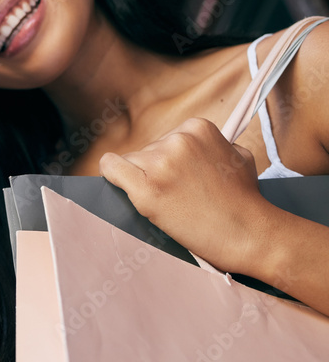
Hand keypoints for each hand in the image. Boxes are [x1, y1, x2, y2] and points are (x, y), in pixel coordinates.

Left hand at [99, 117, 269, 273]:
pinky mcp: (147, 188)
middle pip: (146, 151)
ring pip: (131, 163)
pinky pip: (111, 168)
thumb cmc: (244, 199)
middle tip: (180, 196)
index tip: (183, 180)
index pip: (164, 140)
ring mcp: (161, 163)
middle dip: (156, 172)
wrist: (249, 234)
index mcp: (197, 127)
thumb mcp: (236, 155)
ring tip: (170, 201)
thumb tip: (187, 143)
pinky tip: (117, 181)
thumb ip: (210, 145)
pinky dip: (112, 175)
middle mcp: (177, 140)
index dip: (170, 163)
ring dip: (142, 181)